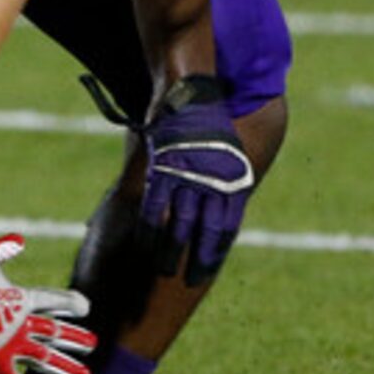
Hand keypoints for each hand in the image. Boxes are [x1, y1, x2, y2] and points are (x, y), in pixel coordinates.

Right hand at [139, 82, 255, 281]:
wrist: (191, 91)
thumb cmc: (208, 118)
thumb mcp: (226, 150)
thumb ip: (220, 178)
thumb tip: (212, 202)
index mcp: (231, 180)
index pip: (224, 226)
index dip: (214, 251)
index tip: (205, 271)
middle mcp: (212, 182)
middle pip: (203, 230)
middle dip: (195, 258)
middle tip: (188, 282)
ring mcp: (187, 176)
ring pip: (178, 222)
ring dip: (170, 249)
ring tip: (163, 271)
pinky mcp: (164, 167)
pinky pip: (154, 204)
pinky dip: (148, 226)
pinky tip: (142, 244)